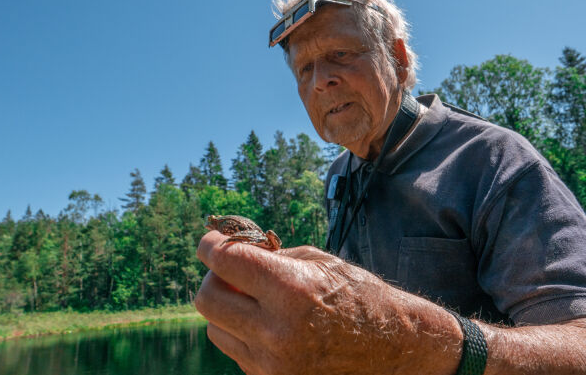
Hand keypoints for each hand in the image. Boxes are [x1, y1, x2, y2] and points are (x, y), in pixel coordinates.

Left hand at [194, 231, 460, 374]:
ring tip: (256, 300)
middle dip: (214, 277)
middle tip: (232, 270)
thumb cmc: (360, 296)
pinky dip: (242, 332)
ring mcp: (273, 364)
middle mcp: (277, 332)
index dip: (210, 246)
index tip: (210, 241)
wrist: (396, 350)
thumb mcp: (319, 262)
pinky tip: (269, 323)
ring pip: (215, 329)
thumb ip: (270, 257)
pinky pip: (236, 351)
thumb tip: (228, 255)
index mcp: (292, 291)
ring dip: (226, 308)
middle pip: (207, 299)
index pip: (224, 262)